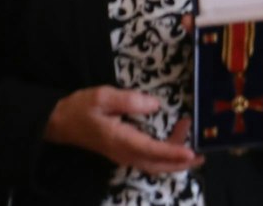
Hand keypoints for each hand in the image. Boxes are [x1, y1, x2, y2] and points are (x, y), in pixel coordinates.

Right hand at [42, 86, 201, 172]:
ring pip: (154, 164)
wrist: (60, 122)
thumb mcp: (102, 97)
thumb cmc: (81, 107)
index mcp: (120, 140)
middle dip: (180, 161)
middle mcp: (124, 153)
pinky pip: (149, 159)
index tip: (191, 152)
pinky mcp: (124, 152)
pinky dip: (165, 154)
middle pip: (157, 164)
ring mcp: (124, 155)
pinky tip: (176, 140)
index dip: (172, 153)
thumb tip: (155, 105)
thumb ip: (129, 100)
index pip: (151, 151)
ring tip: (191, 136)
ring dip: (174, 157)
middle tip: (202, 150)